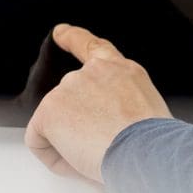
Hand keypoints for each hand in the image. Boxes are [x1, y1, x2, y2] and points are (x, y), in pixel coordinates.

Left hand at [23, 23, 171, 183]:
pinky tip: (77, 160)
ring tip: (97, 155)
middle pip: (69, 100)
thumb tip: (109, 124)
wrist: (146, 152)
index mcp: (120, 71)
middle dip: (78, 125)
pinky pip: (38, 140)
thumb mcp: (148, 108)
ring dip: (70, 144)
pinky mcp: (49, 110)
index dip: (72, 38)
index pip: (92, 47)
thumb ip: (121, 102)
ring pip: (55, 124)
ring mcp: (67, 89)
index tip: (59, 32)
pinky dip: (53, 156)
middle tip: (102, 148)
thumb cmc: (154, 144)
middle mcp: (92, 73)